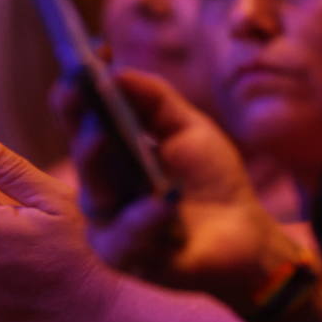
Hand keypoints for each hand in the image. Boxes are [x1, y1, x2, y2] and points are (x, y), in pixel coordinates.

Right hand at [58, 69, 293, 311]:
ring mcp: (110, 225)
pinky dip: (145, 217)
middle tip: (78, 94)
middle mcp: (102, 189)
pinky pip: (128, 237)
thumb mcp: (188, 130)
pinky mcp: (127, 259)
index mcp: (112, 157)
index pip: (83, 121)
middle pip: (82, 154)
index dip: (76, 93)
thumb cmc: (213, 182)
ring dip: (97, 163)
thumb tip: (115, 71)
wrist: (244, 237)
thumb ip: (155, 100)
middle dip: (78, 122)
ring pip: (96, 194)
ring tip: (102, 136)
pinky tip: (162, 200)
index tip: (80, 62)